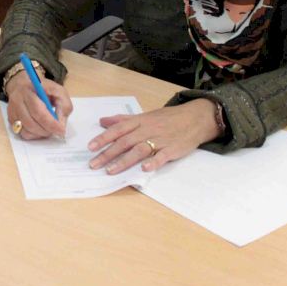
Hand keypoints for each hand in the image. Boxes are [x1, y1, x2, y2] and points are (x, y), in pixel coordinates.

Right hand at [4, 71, 73, 139]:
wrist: (23, 84)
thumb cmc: (43, 89)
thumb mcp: (58, 91)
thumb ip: (64, 105)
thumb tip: (61, 124)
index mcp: (29, 90)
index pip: (38, 110)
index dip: (50, 123)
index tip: (61, 130)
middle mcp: (17, 101)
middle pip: (31, 122)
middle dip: (46, 130)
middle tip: (56, 132)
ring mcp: (12, 111)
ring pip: (26, 130)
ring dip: (40, 134)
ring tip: (48, 129)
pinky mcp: (10, 119)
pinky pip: (22, 133)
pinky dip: (33, 135)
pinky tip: (40, 129)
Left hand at [87, 99, 220, 173]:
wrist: (195, 118)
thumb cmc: (168, 118)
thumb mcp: (145, 115)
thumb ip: (123, 120)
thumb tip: (103, 121)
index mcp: (140, 121)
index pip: (118, 129)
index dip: (103, 138)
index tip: (90, 147)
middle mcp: (147, 130)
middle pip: (125, 142)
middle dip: (108, 154)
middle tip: (93, 164)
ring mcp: (160, 140)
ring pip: (139, 150)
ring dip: (124, 161)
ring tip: (110, 170)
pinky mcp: (172, 149)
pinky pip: (161, 156)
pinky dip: (153, 162)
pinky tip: (144, 169)